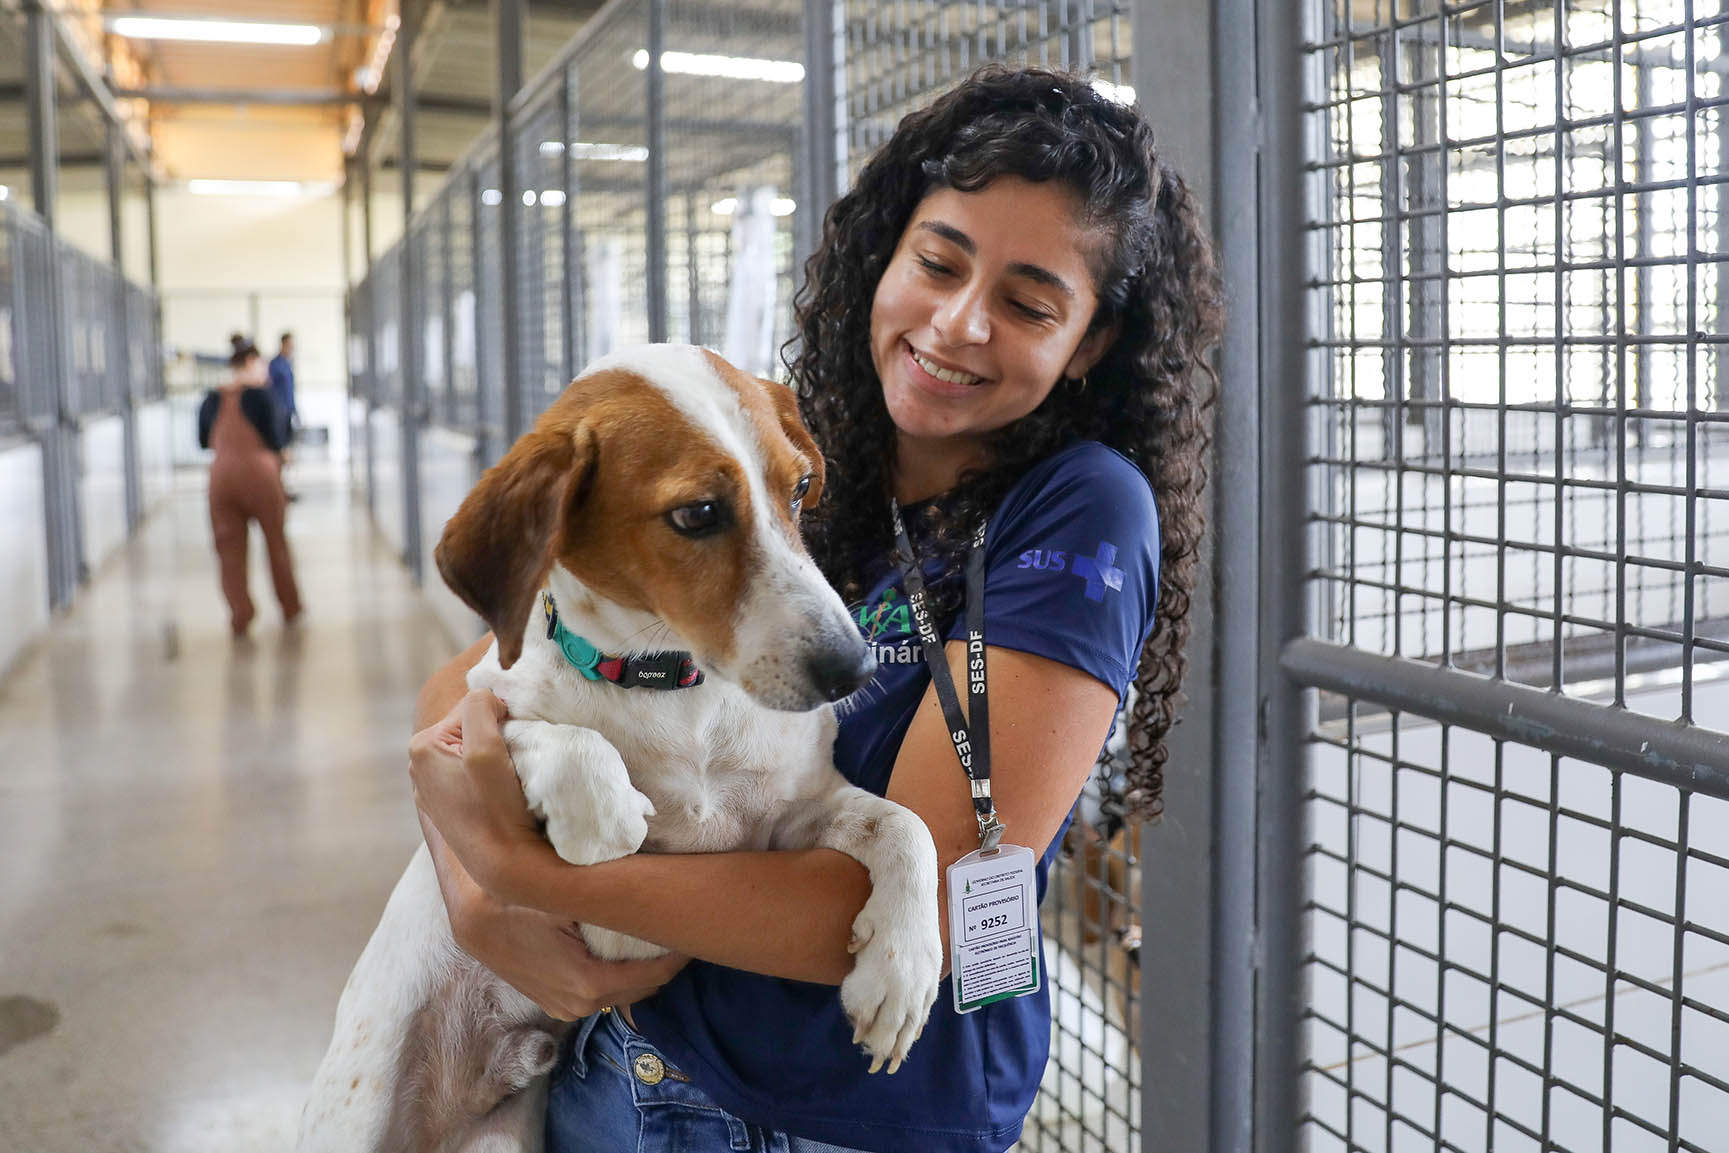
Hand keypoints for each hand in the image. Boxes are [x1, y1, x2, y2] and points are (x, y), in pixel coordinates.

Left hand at [408, 690, 549, 900]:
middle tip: (510, 761)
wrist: (503, 863)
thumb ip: (480, 707)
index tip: (510, 746)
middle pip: (469, 727)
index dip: (499, 718)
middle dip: (493, 735)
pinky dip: (487, 776)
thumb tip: (487, 698)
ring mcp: (431, 788)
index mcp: (422, 746)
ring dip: (493, 755)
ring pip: (471, 749)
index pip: (471, 705)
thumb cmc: (494, 807)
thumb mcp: (485, 746)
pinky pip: (470, 774)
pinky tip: (496, 794)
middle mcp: (419, 765)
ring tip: (505, 779)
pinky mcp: (447, 805)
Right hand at [447, 864, 688, 1020]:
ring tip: (658, 939)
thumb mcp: (569, 898)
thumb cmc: (519, 900)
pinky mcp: (555, 1003)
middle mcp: (579, 1006)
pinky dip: (619, 976)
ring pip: (622, 993)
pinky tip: (625, 950)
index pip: (653, 975)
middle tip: (680, 931)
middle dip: (664, 963)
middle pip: (641, 989)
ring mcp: (565, 1008)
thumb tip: (655, 892)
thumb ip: (611, 902)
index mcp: (588, 984)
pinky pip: (601, 992)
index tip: (693, 930)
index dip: (677, 954)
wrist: (473, 914)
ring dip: (642, 970)